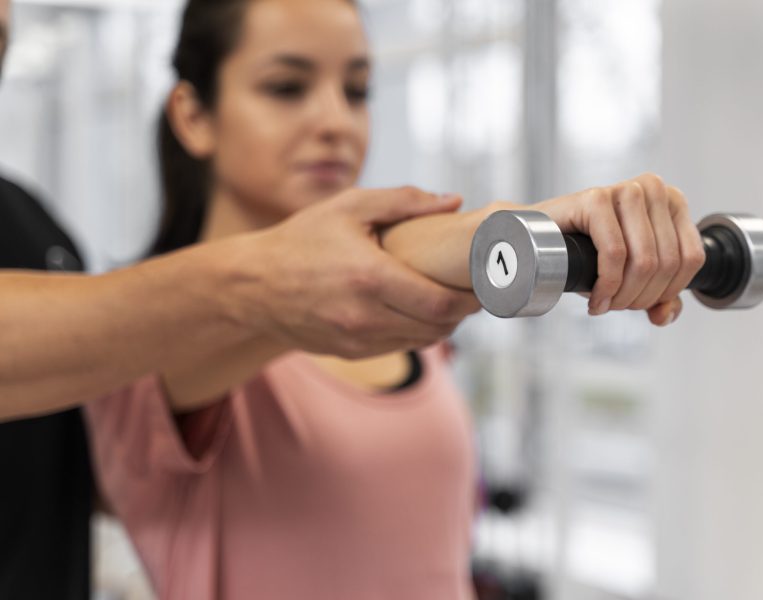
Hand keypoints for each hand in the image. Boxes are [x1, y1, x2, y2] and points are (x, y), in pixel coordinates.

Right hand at [227, 187, 479, 357]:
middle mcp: (366, 316)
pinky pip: (398, 347)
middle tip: (474, 290)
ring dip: (442, 323)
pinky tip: (416, 311)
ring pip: (421, 341)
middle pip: (438, 327)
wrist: (253, 285)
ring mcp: (357, 340)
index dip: (472, 298)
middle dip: (463, 310)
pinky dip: (416, 331)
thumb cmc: (301, 239)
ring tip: (449, 299)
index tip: (486, 284)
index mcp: (370, 278)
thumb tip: (453, 202)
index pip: (441, 303)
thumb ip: (404, 201)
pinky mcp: (350, 352)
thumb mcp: (348, 206)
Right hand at [531, 173, 705, 325]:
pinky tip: (594, 296)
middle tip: (615, 306)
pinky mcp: (596, 198)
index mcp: (673, 202)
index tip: (640, 305)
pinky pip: (614, 254)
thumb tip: (666, 315)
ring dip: (622, 295)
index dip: (667, 293)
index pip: (691, 259)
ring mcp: (625, 190)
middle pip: (666, 263)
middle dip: (639, 298)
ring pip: (644, 261)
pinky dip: (606, 284)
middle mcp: (653, 189)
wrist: (536, 240)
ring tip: (604, 303)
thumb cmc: (585, 253)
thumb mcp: (631, 277)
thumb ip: (660, 297)